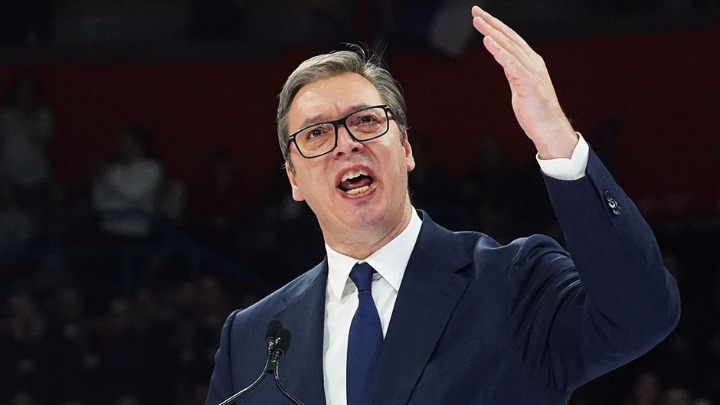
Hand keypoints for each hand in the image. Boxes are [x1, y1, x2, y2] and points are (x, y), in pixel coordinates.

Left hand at [471, 6, 577, 158]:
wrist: (550, 130)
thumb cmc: (536, 112)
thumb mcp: (520, 87)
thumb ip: (513, 73)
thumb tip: (505, 63)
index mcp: (531, 63)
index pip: (511, 39)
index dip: (496, 26)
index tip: (481, 17)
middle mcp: (532, 63)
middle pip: (509, 37)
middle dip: (491, 23)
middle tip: (475, 11)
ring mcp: (531, 72)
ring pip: (509, 46)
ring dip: (492, 32)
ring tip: (478, 21)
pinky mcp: (528, 83)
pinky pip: (510, 63)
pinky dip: (499, 50)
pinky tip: (488, 41)